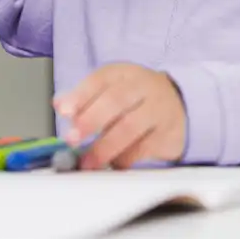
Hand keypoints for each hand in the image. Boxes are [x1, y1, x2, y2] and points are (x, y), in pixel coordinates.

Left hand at [55, 63, 187, 168]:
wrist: (180, 103)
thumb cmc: (135, 99)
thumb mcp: (111, 89)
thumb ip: (84, 98)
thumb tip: (60, 105)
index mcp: (123, 73)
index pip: (100, 79)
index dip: (81, 95)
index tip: (64, 111)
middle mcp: (143, 87)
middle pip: (116, 101)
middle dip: (91, 120)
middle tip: (72, 139)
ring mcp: (158, 110)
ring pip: (130, 127)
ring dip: (105, 147)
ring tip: (89, 162)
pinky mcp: (169, 133)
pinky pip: (145, 148)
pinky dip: (125, 159)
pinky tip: (113, 165)